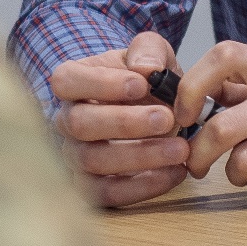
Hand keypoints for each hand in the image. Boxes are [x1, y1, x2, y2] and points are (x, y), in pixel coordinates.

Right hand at [48, 30, 195, 209]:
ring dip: (139, 156)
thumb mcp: (151, 55)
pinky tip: (175, 173)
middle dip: (125, 123)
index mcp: (73, 84)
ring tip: (180, 149)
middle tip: (167, 119)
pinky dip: (142, 187)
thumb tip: (146, 68)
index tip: (141, 84)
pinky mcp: (93, 187)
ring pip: (93, 161)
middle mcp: (66, 122)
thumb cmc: (146, 80)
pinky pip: (108, 194)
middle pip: (79, 125)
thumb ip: (148, 51)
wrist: (155, 109)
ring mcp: (75, 156)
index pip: (67, 81)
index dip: (101, 84)